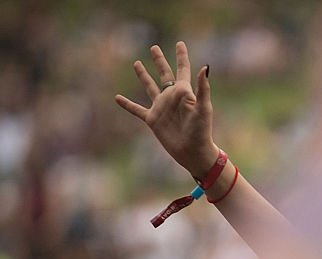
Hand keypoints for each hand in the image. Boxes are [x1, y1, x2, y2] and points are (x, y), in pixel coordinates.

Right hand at [115, 42, 218, 178]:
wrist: (192, 152)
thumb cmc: (201, 130)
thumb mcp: (203, 107)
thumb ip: (202, 87)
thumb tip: (205, 66)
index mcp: (184, 92)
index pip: (182, 69)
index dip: (181, 56)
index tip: (180, 43)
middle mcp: (171, 97)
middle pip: (164, 74)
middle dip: (159, 61)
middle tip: (154, 47)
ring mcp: (161, 108)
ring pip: (150, 87)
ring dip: (143, 76)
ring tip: (136, 63)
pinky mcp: (153, 120)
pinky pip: (137, 110)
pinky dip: (127, 105)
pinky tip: (117, 98)